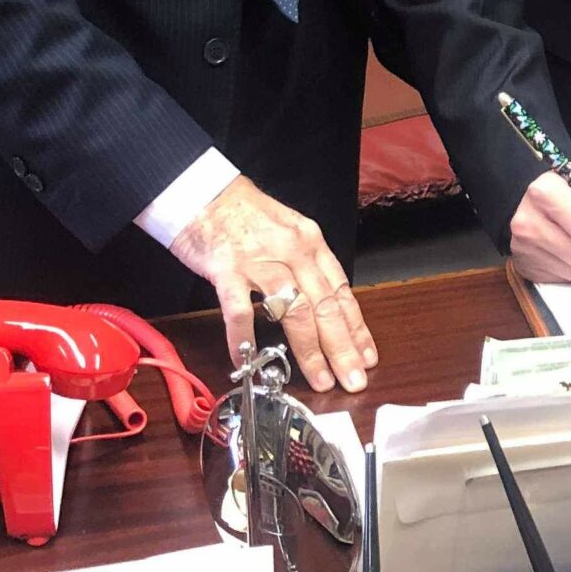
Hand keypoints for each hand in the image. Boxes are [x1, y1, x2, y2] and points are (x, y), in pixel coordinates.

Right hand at [168, 174, 375, 393]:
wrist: (203, 191)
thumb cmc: (244, 214)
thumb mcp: (288, 230)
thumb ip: (305, 264)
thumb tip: (322, 303)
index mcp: (311, 242)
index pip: (341, 291)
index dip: (356, 327)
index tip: (367, 356)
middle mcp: (293, 251)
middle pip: (325, 306)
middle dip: (342, 348)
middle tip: (354, 380)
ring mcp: (260, 261)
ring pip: (294, 311)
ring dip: (310, 350)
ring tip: (321, 380)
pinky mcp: (227, 270)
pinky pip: (240, 310)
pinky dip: (244, 339)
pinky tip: (248, 361)